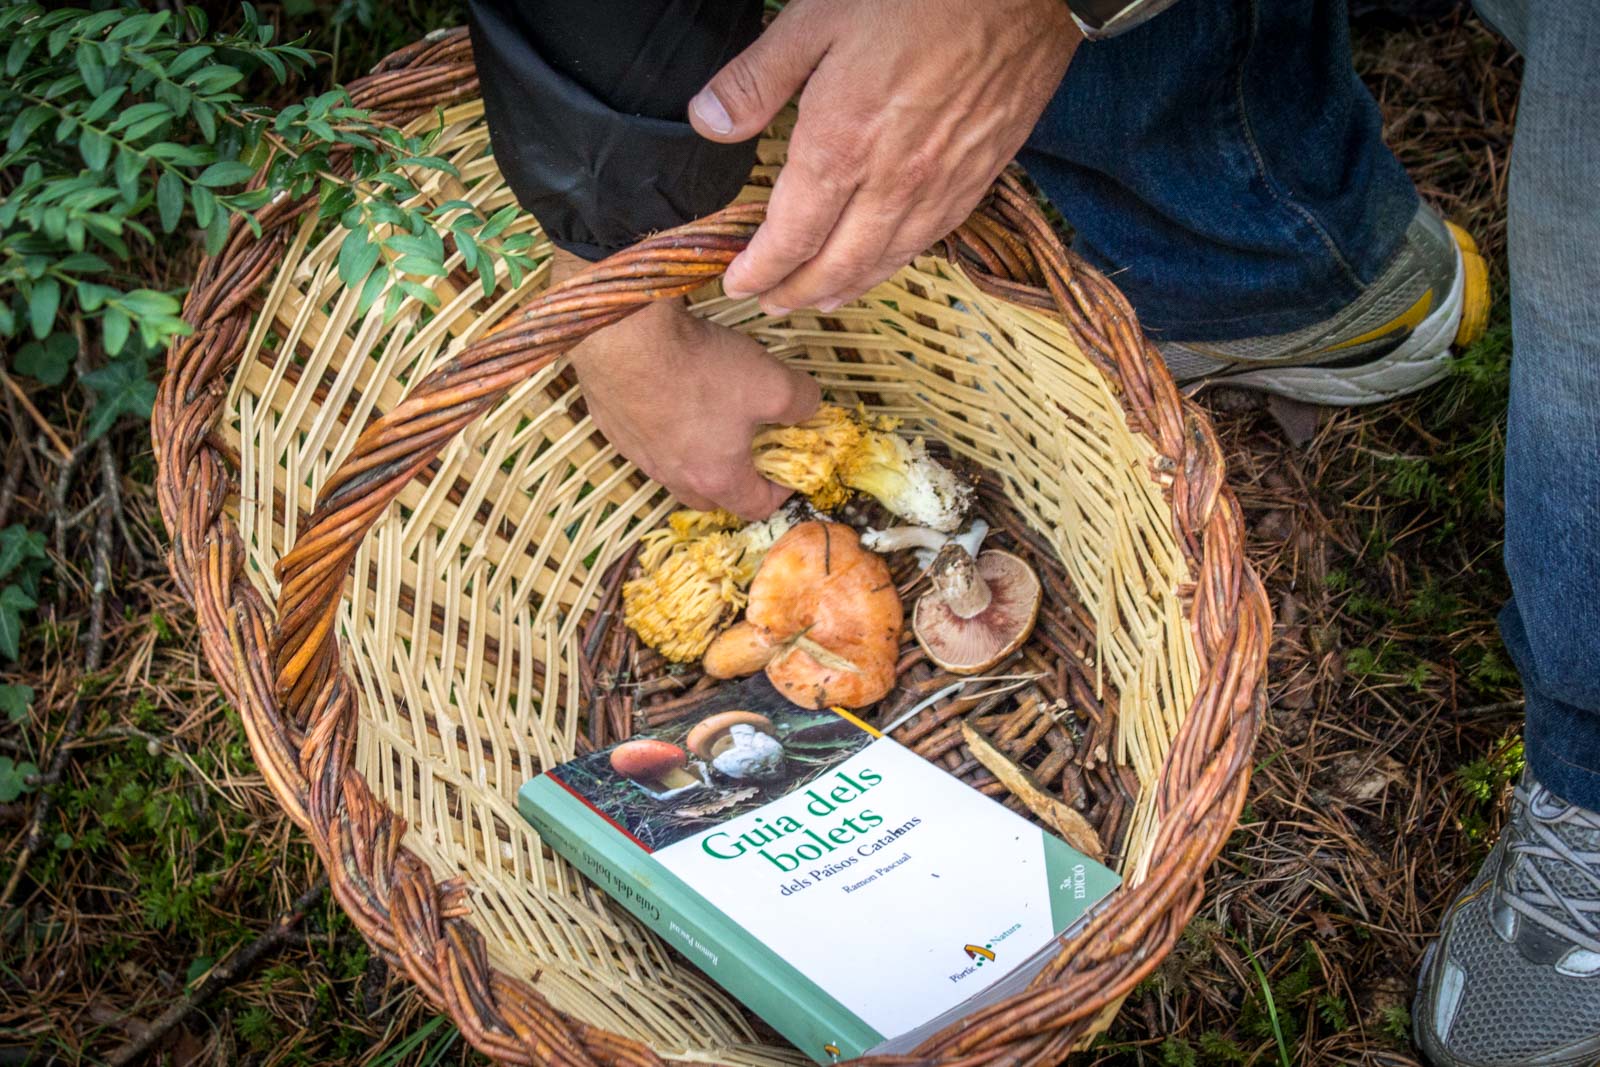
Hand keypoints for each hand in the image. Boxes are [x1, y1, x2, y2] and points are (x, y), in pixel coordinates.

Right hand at [552, 249, 820, 519]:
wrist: (625, 336)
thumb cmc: (700, 367)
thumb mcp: (773, 383)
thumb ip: (803, 401)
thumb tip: (810, 406)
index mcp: (716, 478)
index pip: (756, 507)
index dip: (781, 492)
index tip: (790, 470)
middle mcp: (673, 475)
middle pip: (710, 497)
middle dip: (736, 482)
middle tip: (750, 450)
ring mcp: (638, 454)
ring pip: (675, 470)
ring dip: (697, 455)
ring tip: (711, 421)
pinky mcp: (614, 427)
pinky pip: (646, 441)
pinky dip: (665, 430)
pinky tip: (672, 397)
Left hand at [688, 0, 1079, 313]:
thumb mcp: (817, 18)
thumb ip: (758, 79)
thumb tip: (708, 122)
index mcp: (842, 145)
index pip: (790, 236)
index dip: (760, 269)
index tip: (738, 282)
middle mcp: (892, 181)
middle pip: (835, 264)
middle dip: (796, 292)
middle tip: (770, 303)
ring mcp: (940, 184)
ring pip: (885, 260)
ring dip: (846, 288)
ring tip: (819, 300)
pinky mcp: (978, 176)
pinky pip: (929, 240)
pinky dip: (896, 263)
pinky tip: (884, 263)